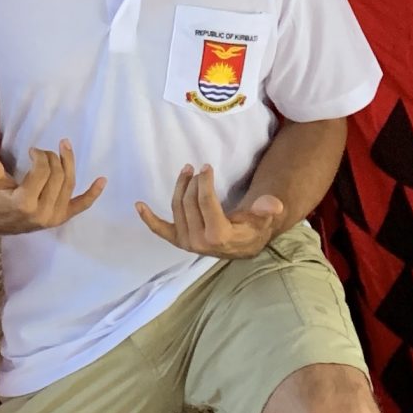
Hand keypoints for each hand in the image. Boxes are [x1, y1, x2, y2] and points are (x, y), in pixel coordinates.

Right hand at [0, 139, 105, 235]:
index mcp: (24, 204)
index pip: (42, 172)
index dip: (39, 156)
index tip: (32, 151)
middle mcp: (43, 213)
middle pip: (57, 175)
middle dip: (51, 157)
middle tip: (41, 152)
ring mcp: (55, 217)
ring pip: (69, 184)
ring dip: (69, 162)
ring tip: (64, 146)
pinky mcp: (62, 217)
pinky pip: (80, 205)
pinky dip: (93, 193)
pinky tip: (102, 181)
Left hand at [136, 164, 284, 258]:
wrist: (244, 246)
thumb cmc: (252, 228)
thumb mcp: (262, 218)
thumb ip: (266, 210)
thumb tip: (273, 204)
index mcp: (217, 235)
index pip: (204, 202)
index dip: (205, 182)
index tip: (207, 167)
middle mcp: (198, 242)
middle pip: (189, 202)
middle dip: (193, 182)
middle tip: (200, 168)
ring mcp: (187, 242)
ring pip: (177, 208)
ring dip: (179, 187)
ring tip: (186, 171)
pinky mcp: (179, 241)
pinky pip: (161, 230)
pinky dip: (149, 218)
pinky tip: (139, 206)